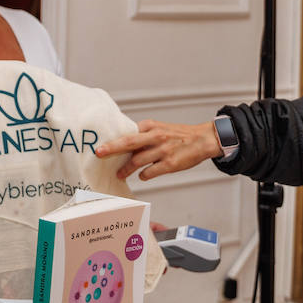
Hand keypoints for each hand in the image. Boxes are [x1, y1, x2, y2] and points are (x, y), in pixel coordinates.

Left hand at [95, 119, 221, 180]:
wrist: (203, 139)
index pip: (128, 132)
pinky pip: (150, 172)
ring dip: (126, 169)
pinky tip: (142, 176)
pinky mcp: (170, 164)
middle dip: (112, 148)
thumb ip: (144, 134)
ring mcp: (163, 150)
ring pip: (137, 161)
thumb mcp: (160, 128)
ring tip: (119, 174)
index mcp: (151, 126)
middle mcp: (156, 136)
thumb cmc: (179, 135)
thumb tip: (124, 143)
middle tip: (99, 153)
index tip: (101, 144)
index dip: (114, 139)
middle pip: (129, 142)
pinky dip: (143, 175)